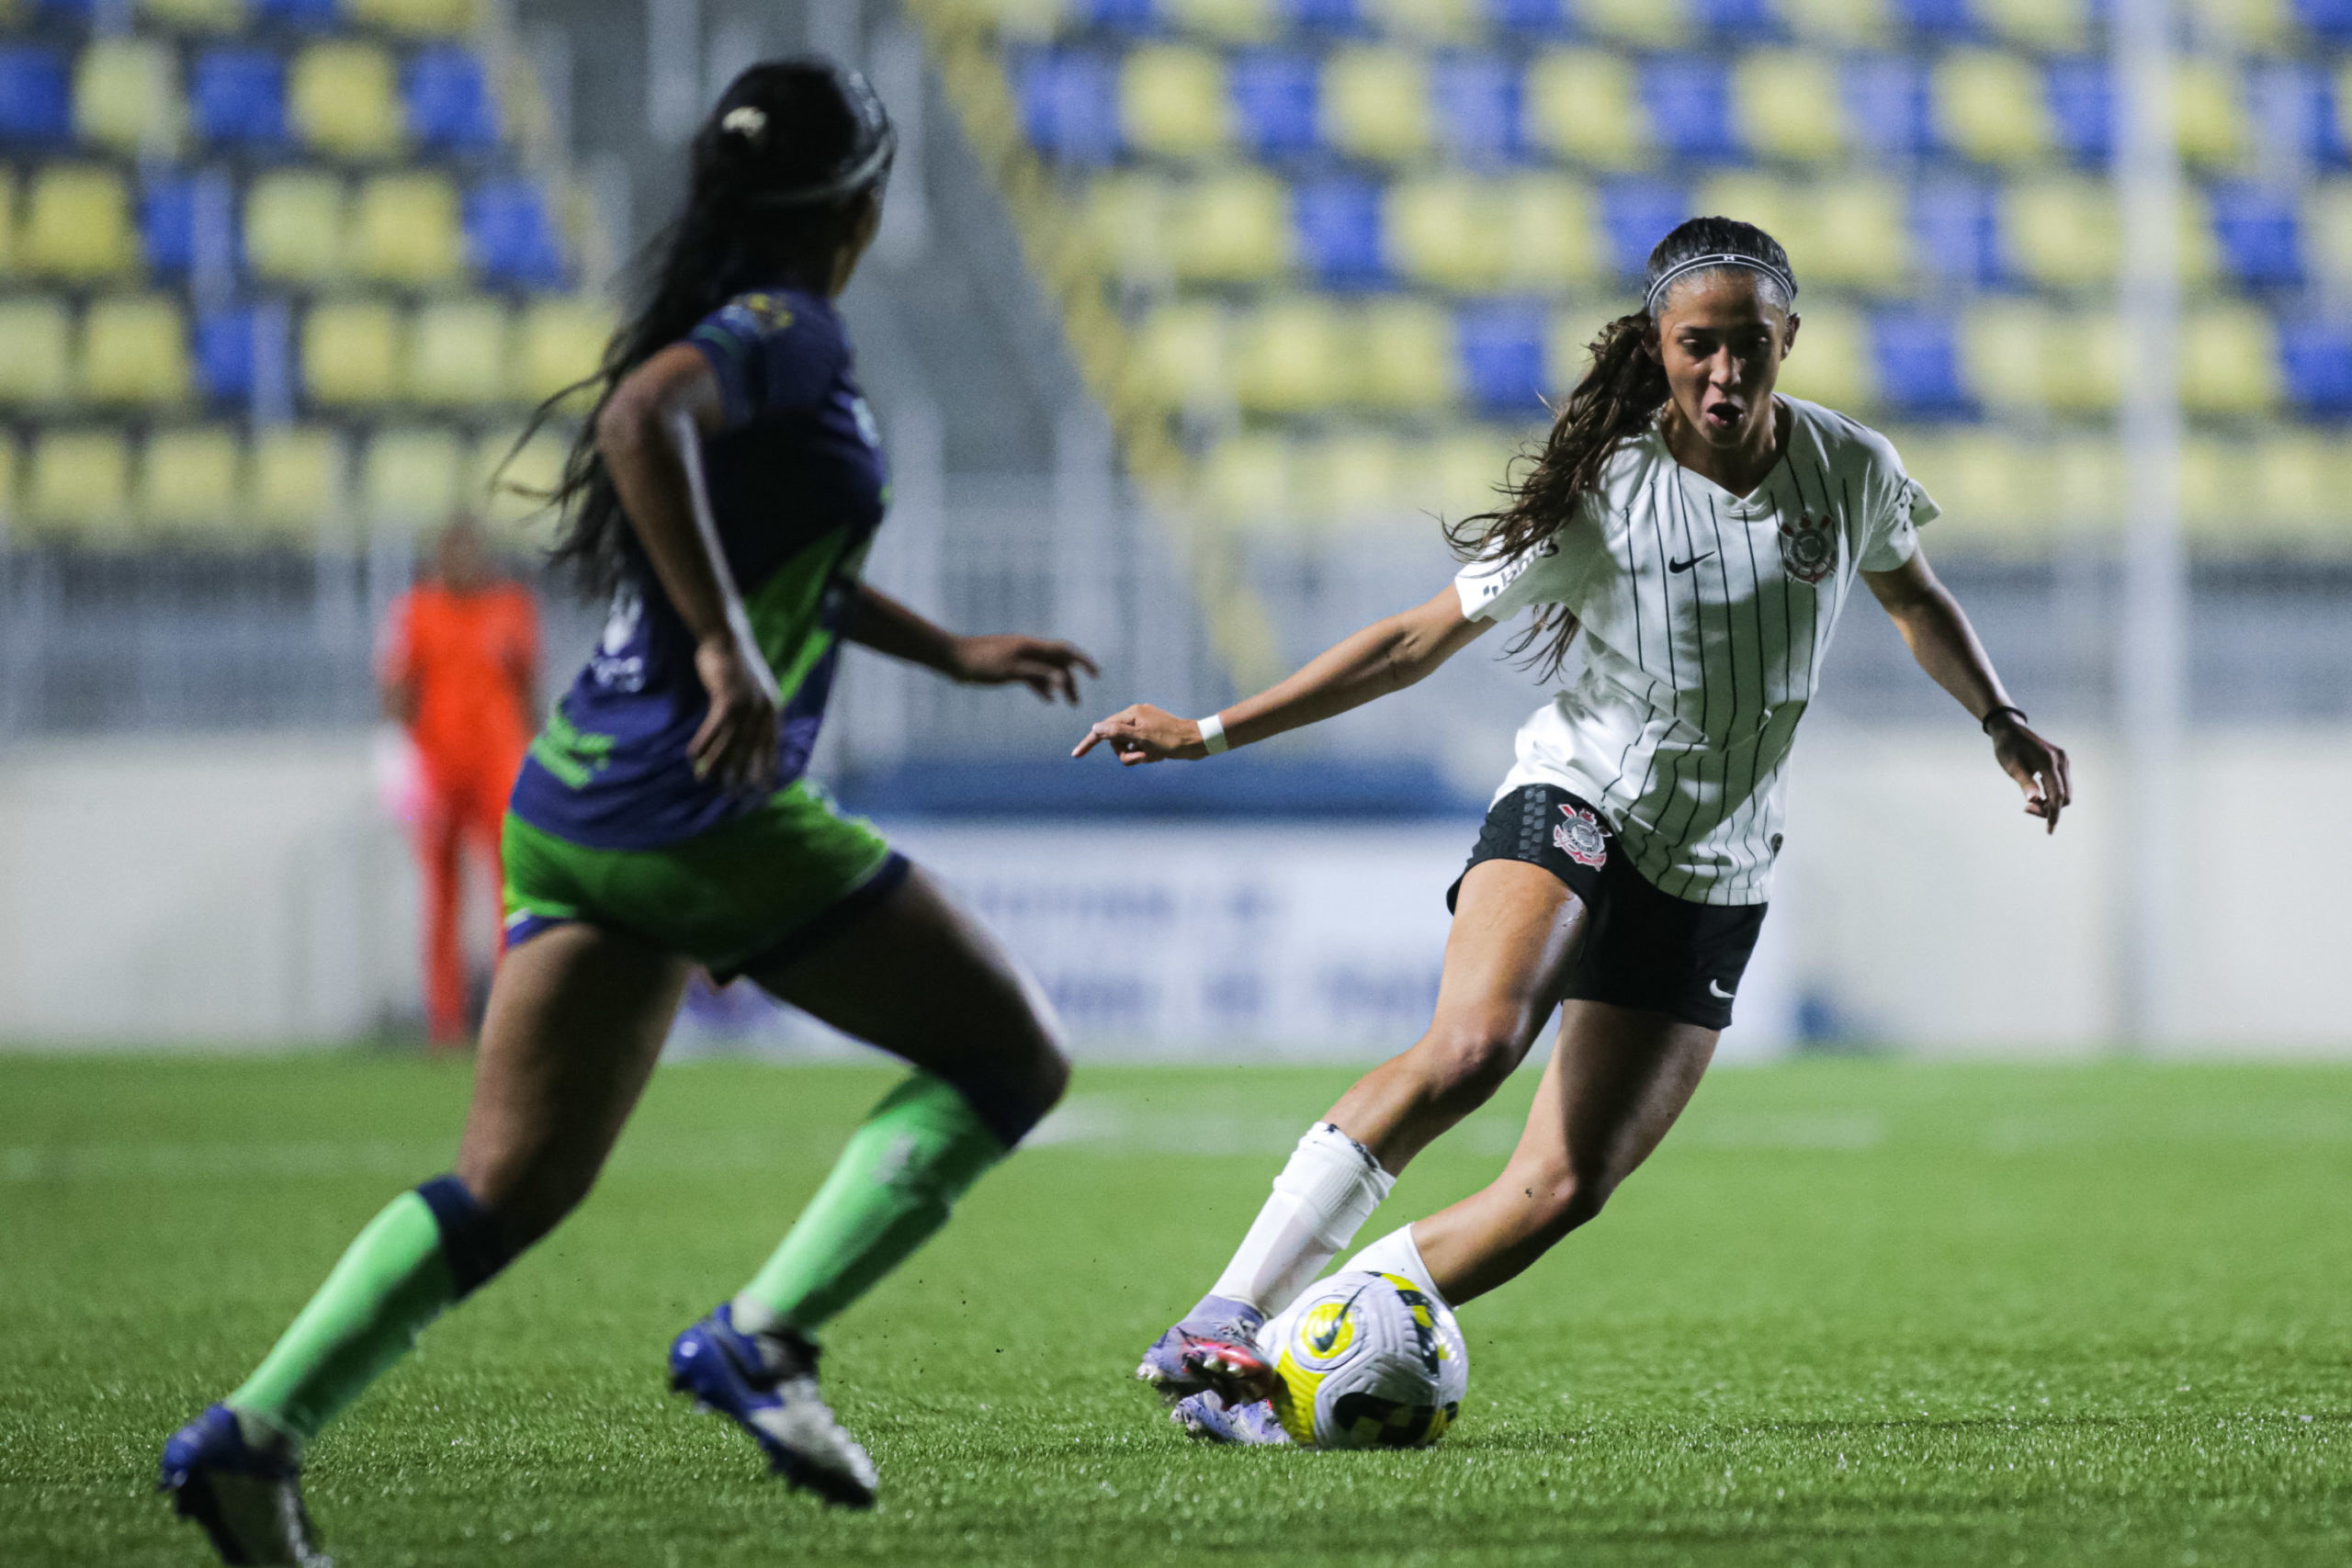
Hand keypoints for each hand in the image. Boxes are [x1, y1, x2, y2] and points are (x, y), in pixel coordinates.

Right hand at [689, 630, 781, 791]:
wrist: (726, 638)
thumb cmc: (736, 666)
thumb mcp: (754, 691)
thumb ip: (757, 713)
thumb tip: (751, 737)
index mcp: (774, 709)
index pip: (772, 746)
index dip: (768, 770)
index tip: (764, 790)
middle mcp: (763, 709)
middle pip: (751, 750)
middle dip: (742, 775)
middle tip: (734, 795)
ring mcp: (745, 704)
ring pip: (731, 743)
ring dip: (717, 764)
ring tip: (707, 782)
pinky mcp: (726, 698)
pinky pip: (713, 728)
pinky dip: (703, 744)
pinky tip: (693, 758)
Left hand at [951, 635, 1099, 703]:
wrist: (953, 657)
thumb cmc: (980, 663)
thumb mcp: (1011, 670)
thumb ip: (1038, 674)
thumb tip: (1064, 680)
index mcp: (1032, 646)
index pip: (1065, 651)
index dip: (1082, 662)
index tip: (1096, 676)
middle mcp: (1029, 649)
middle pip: (1058, 663)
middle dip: (1070, 680)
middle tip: (1075, 702)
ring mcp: (1020, 657)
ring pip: (1046, 670)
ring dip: (1057, 685)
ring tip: (1065, 703)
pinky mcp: (1010, 666)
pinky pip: (1033, 675)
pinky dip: (1042, 686)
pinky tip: (1047, 699)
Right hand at [1071, 703, 1208, 764]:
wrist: (1196, 742)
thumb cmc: (1170, 740)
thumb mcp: (1141, 737)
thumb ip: (1116, 732)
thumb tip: (1095, 728)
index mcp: (1132, 714)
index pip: (1104, 729)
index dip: (1089, 743)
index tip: (1075, 756)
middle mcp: (1136, 717)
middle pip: (1116, 741)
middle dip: (1126, 753)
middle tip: (1143, 756)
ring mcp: (1145, 727)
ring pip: (1128, 748)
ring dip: (1138, 757)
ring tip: (1154, 756)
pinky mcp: (1152, 736)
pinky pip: (1139, 750)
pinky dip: (1146, 756)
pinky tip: (1159, 756)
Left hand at [1988, 713, 2070, 833]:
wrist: (2009, 730)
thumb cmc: (2007, 748)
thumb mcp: (2012, 766)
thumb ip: (2024, 783)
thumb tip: (2033, 800)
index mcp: (2049, 762)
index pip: (2057, 796)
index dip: (2053, 815)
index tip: (2049, 831)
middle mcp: (2062, 761)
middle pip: (2064, 796)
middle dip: (2049, 809)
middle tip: (2025, 808)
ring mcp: (2064, 760)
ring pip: (2065, 791)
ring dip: (2050, 802)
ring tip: (2029, 801)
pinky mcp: (2062, 761)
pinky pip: (2062, 784)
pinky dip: (2052, 794)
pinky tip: (2037, 794)